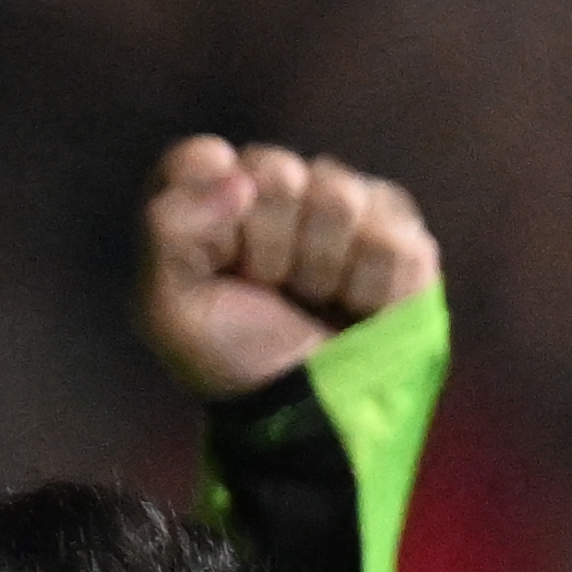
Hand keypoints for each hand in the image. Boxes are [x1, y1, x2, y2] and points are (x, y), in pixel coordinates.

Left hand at [135, 139, 438, 404]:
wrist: (308, 413)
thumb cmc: (232, 358)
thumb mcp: (169, 307)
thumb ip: (170, 228)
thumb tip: (236, 177)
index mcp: (213, 199)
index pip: (205, 158)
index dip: (211, 208)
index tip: (217, 259)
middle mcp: (278, 190)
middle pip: (275, 169)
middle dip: (268, 240)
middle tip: (268, 286)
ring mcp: (346, 208)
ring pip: (338, 193)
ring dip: (320, 263)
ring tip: (313, 297)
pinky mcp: (402, 236)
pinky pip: (391, 234)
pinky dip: (370, 284)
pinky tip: (357, 305)